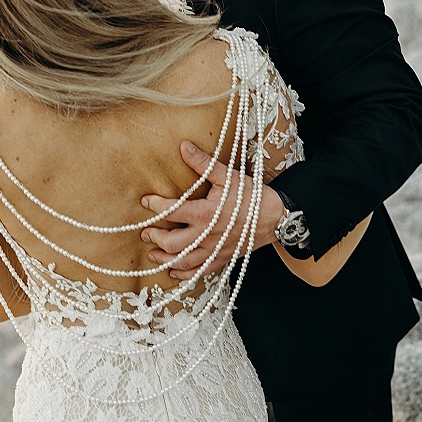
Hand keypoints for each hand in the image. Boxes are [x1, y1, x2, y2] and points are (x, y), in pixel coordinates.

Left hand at [140, 141, 284, 278]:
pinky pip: (198, 272)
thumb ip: (203, 163)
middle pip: (171, 243)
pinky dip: (183, 275)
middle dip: (154, 238)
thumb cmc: (252, 196)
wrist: (276, 218)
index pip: (171, 211)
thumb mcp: (227, 176)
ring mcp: (213, 251)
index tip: (146, 202)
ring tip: (152, 255)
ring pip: (181, 262)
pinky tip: (173, 272)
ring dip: (164, 259)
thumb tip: (184, 146)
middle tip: (145, 232)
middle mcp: (206, 236)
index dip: (154, 206)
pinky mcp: (221, 259)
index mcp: (205, 213)